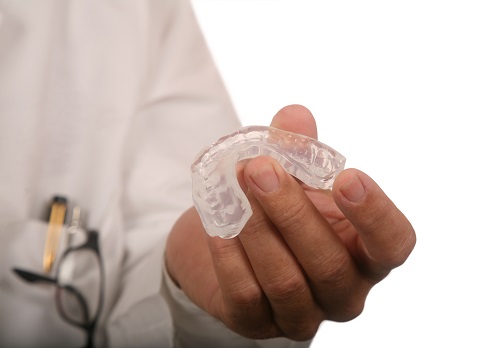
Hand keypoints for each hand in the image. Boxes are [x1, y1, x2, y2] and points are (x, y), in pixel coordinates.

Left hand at [166, 104, 415, 340]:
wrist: (235, 242)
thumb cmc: (280, 208)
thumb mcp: (296, 177)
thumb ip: (298, 149)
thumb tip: (295, 116)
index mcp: (365, 253)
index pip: (393, 244)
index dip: (375, 214)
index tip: (347, 176)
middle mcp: (343, 291)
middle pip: (329, 264)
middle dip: (292, 212)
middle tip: (260, 168)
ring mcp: (302, 315)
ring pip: (287, 282)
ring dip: (258, 229)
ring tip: (235, 185)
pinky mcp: (259, 324)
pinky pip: (247, 296)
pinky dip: (231, 257)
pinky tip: (218, 225)